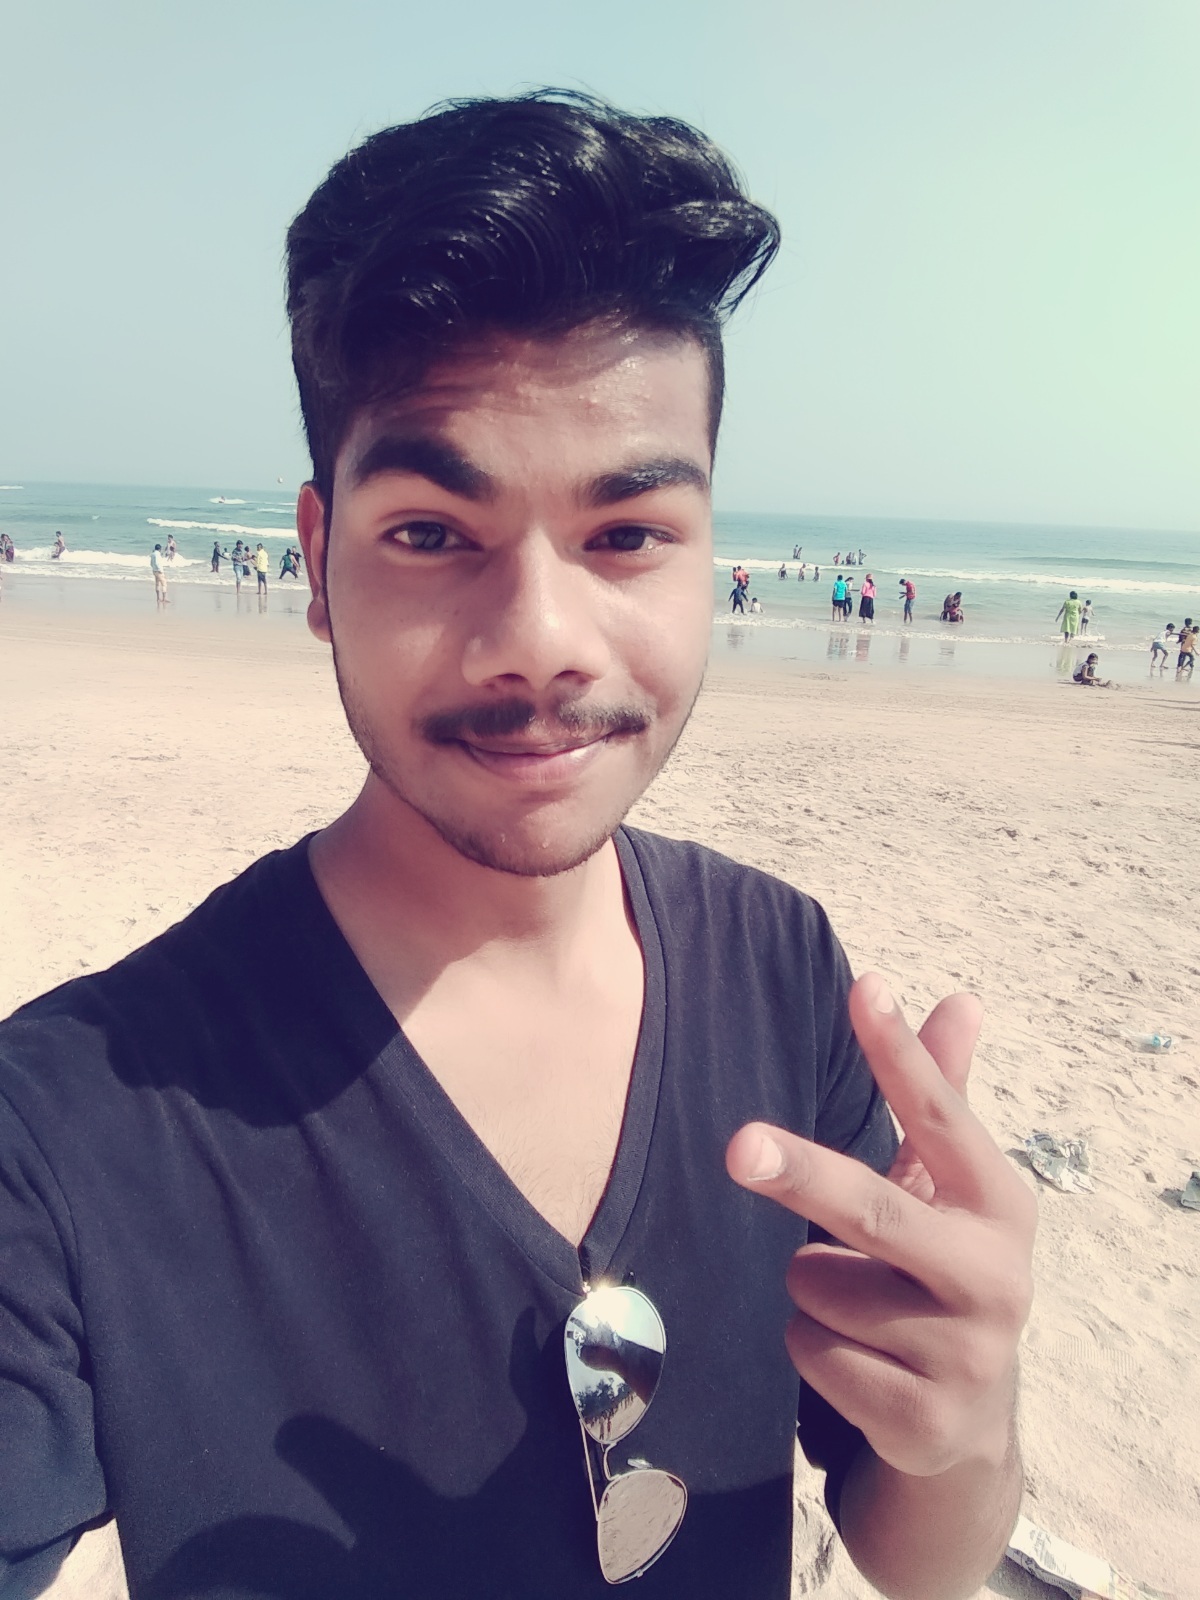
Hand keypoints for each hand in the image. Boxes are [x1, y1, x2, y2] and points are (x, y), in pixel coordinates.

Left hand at [726, 973, 1035, 1479]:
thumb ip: (944, 1096)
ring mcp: (964, 1354)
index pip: (941, 1116)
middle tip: (738, 1148)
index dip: (901, 1054)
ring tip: (858, 1304)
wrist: (967, 1425)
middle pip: (875, 1211)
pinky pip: (813, 1352)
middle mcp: (996, 1277)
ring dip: (812, 1286)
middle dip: (803, 1176)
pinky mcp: (922, 1419)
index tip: (866, 987)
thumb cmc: (938, 1272)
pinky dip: (813, 1348)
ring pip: (818, 1286)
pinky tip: (856, 1361)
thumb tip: (962, 998)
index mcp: (1000, 1205)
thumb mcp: (949, 1191)